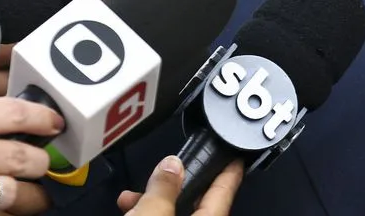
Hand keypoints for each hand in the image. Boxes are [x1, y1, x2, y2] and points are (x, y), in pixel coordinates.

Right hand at [117, 157, 242, 215]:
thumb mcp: (151, 215)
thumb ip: (163, 188)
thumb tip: (172, 165)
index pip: (226, 190)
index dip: (229, 169)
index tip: (235, 155)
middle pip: (196, 202)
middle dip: (176, 184)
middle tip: (164, 170)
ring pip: (174, 214)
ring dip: (155, 202)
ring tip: (131, 197)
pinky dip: (148, 215)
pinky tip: (129, 211)